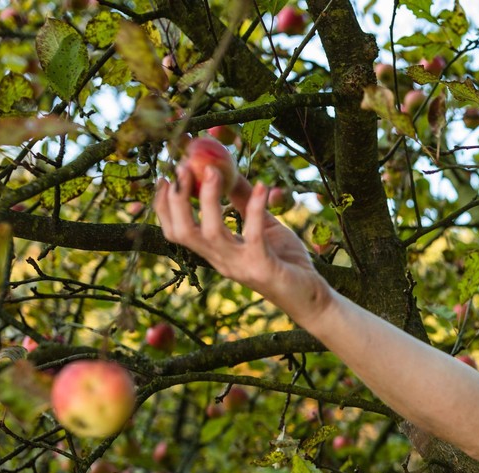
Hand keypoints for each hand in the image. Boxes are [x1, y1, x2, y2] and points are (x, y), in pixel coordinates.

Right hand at [153, 166, 333, 328]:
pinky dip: (256, 209)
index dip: (165, 205)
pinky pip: (254, 235)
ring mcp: (241, 266)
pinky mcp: (263, 267)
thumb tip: (229, 171)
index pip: (177, 232)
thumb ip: (245, 202)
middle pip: (184, 232)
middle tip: (182, 168)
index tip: (164, 176)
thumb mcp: (264, 226)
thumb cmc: (287, 262)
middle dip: (177, 199)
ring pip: (211, 233)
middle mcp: (222, 261)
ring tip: (214, 170)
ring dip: (209, 199)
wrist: (314, 299)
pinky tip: (264, 187)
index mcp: (216, 252)